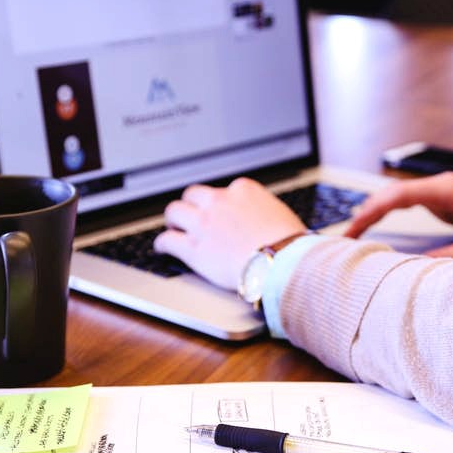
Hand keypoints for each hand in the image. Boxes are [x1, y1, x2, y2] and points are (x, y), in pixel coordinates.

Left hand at [153, 178, 306, 289]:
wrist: (282, 262)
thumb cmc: (290, 244)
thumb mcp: (280, 214)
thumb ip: (264, 212)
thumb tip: (265, 220)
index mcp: (243, 190)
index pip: (223, 190)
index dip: (219, 203)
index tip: (219, 212)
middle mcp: (220, 201)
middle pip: (193, 194)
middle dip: (191, 205)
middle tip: (191, 216)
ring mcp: (204, 224)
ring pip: (175, 211)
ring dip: (173, 220)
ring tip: (173, 228)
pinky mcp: (193, 248)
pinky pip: (167, 240)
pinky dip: (163, 244)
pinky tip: (163, 248)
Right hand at [345, 172, 452, 261]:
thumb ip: (447, 260)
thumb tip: (409, 271)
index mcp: (449, 191)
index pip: (397, 196)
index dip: (369, 213)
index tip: (350, 233)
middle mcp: (443, 187)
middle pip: (390, 195)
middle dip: (364, 214)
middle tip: (341, 241)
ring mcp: (444, 193)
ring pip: (397, 200)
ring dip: (374, 216)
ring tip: (351, 239)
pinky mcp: (446, 203)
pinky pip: (409, 207)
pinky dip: (389, 219)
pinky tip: (375, 234)